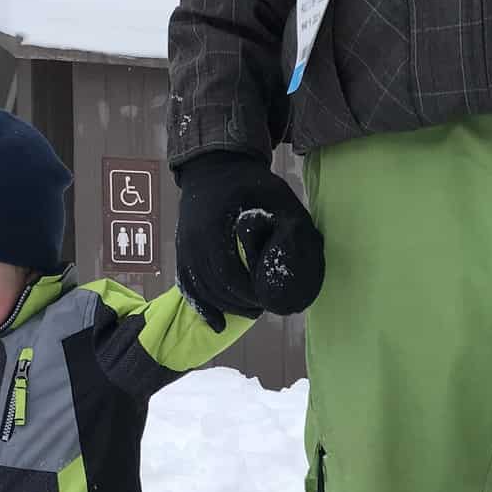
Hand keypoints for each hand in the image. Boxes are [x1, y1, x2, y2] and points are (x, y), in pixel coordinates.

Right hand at [175, 153, 324, 331]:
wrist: (214, 166)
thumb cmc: (251, 181)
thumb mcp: (277, 195)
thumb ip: (291, 223)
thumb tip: (309, 255)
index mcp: (215, 225)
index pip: (230, 274)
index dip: (249, 294)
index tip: (269, 299)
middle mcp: (194, 239)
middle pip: (216, 287)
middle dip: (241, 303)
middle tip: (264, 309)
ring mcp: (185, 246)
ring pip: (202, 291)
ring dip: (226, 307)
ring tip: (251, 312)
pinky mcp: (182, 251)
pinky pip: (188, 287)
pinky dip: (203, 308)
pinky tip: (218, 325)